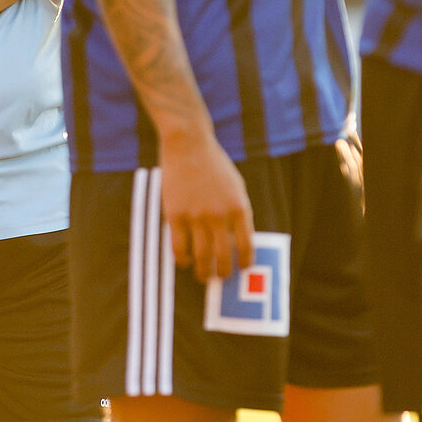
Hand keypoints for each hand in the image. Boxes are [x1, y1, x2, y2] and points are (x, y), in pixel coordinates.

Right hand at [158, 131, 254, 280]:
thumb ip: (238, 211)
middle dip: (223, 273)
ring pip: (201, 257)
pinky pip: (179, 248)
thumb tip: (236, 241)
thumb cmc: (214, 164)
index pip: (246, 246)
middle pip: (223, 257)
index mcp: (239, 208)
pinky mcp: (175, 215)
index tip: (241, 268)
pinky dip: (182, 260)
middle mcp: (220, 215)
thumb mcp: (236, 186)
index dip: (244, 262)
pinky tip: (184, 261)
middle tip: (221, 277)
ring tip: (203, 275)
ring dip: (203, 272)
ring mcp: (196, 216)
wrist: (189, 144)